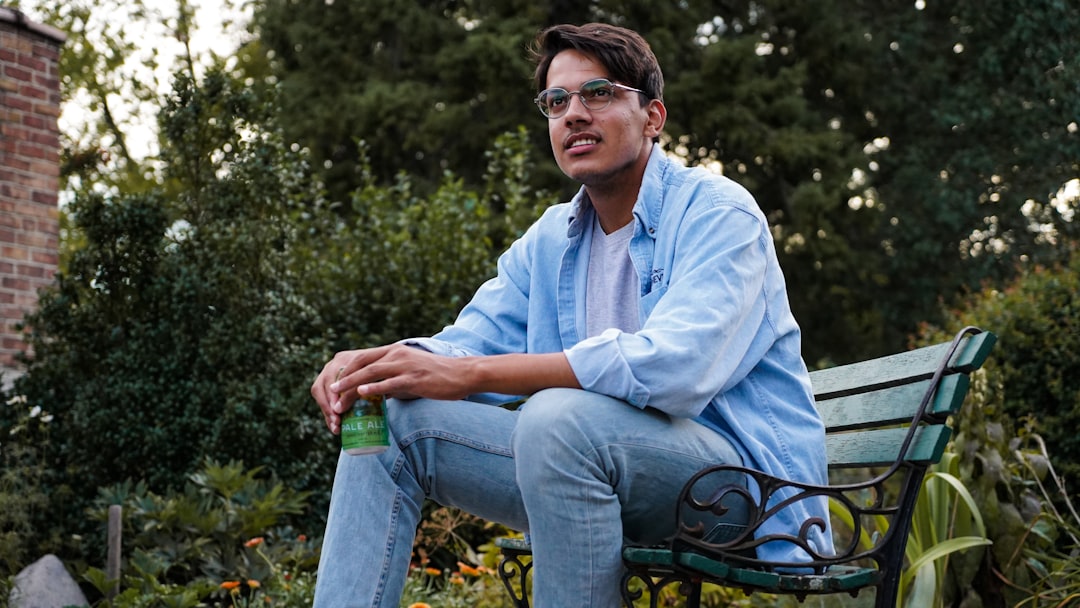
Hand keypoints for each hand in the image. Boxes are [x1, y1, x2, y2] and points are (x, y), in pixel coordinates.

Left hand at [310, 344, 474, 432]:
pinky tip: (362, 394)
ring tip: (338, 400)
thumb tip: (375, 392)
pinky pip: (389, 383)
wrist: (462, 374)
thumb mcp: (410, 370)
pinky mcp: (414, 379)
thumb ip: (392, 377)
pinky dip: (373, 388)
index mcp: (394, 351)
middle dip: (343, 380)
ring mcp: (405, 365)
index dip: (345, 371)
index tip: (333, 386)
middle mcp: (397, 354)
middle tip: (330, 395)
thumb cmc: (436, 375)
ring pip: (371, 373)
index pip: (361, 357)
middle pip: (361, 364)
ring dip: (351, 387)